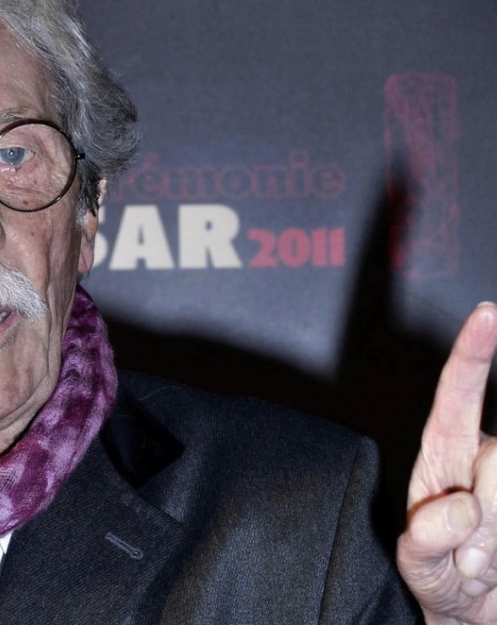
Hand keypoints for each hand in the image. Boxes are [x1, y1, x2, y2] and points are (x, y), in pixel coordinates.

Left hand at [398, 302, 496, 623]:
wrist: (477, 615)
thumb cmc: (441, 577)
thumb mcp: (417, 563)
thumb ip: (425, 540)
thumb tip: (462, 509)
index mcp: (447, 452)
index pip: (458, 394)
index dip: (473, 352)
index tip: (487, 314)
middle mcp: (490, 456)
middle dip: (489, 516)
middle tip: (469, 561)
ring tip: (481, 567)